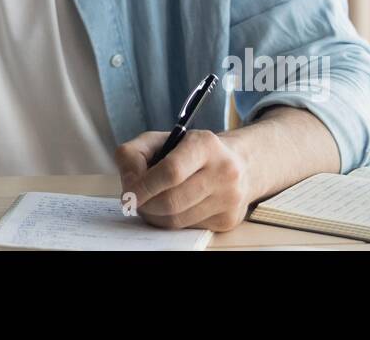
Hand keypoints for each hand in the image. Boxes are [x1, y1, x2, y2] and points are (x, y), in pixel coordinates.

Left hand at [115, 129, 254, 231]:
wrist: (240, 164)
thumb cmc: (192, 151)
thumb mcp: (163, 139)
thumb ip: (134, 154)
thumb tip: (128, 183)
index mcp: (205, 144)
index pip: (170, 171)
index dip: (144, 186)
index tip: (128, 193)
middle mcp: (223, 171)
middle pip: (172, 201)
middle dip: (146, 205)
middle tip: (136, 202)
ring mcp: (229, 198)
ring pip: (178, 220)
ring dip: (155, 216)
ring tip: (151, 204)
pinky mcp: (228, 220)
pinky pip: (188, 229)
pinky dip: (172, 223)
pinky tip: (172, 209)